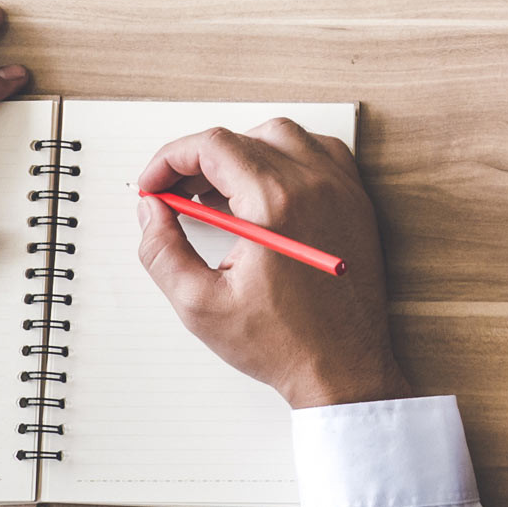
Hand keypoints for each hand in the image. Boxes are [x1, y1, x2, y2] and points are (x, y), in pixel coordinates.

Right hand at [135, 121, 408, 409]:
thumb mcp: (201, 305)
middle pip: (245, 138)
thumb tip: (150, 210)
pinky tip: (262, 193)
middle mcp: (315, 184)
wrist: (344, 369)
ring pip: (284, 136)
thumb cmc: (284, 343)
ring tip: (214, 195)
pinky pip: (319, 152)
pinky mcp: (356, 201)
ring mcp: (342, 189)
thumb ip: (162, 251)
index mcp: (276, 202)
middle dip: (199, 160)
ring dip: (242, 153)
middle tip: (175, 193)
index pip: (214, 146)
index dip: (171, 158)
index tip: (153, 184)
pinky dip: (285, 158)